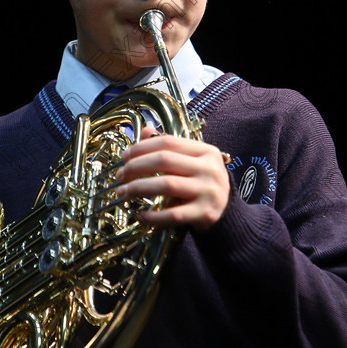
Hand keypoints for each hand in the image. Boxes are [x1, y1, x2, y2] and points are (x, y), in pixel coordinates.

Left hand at [115, 126, 230, 230]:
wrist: (227, 213)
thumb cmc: (202, 182)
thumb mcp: (191, 161)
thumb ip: (170, 146)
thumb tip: (145, 131)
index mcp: (205, 150)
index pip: (167, 142)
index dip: (141, 147)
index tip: (124, 157)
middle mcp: (209, 169)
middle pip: (164, 161)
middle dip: (135, 167)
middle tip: (120, 176)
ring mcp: (208, 191)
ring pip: (166, 185)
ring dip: (138, 188)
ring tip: (123, 192)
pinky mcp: (204, 214)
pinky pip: (173, 215)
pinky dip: (153, 216)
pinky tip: (139, 215)